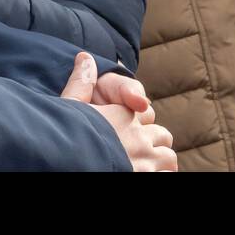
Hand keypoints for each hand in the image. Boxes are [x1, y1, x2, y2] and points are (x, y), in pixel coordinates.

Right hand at [60, 53, 175, 170]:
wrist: (67, 159)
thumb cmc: (66, 134)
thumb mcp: (68, 106)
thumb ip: (81, 83)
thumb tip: (85, 56)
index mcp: (122, 116)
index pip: (146, 112)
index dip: (139, 120)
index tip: (128, 131)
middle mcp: (138, 138)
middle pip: (162, 135)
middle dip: (154, 141)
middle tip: (140, 151)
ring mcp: (146, 162)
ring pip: (168, 157)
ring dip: (161, 160)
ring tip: (147, 165)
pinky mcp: (147, 178)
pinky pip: (168, 174)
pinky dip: (163, 173)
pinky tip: (150, 174)